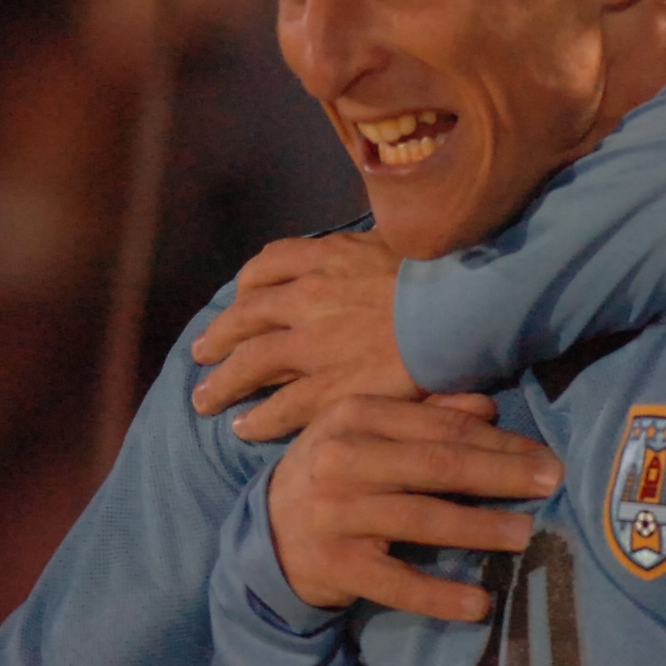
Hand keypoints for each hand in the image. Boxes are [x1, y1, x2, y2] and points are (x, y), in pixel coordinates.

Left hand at [190, 233, 419, 439]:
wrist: (464, 309)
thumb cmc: (442, 271)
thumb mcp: (399, 237)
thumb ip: (370, 245)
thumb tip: (368, 242)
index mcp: (323, 258)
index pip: (266, 266)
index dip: (246, 288)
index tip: (239, 302)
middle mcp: (307, 298)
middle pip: (245, 318)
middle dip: (218, 337)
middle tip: (201, 353)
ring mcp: (314, 346)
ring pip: (251, 364)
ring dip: (222, 383)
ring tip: (205, 399)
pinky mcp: (330, 388)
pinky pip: (280, 407)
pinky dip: (257, 419)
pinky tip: (243, 429)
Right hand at [270, 394, 559, 620]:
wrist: (267, 534)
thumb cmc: (334, 475)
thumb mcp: (366, 435)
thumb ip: (424, 417)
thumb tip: (486, 406)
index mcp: (354, 416)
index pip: (439, 427)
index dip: (497, 440)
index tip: (544, 454)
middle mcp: (341, 459)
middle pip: (436, 464)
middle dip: (500, 473)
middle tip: (551, 482)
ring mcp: (335, 513)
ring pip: (420, 518)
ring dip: (479, 527)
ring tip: (525, 535)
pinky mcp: (334, 564)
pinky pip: (395, 582)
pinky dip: (438, 595)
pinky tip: (478, 603)